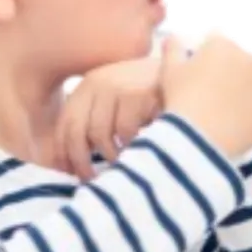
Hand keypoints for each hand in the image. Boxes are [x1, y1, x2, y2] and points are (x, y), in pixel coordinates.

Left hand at [57, 54, 161, 179]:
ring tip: (120, 166)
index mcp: (88, 85)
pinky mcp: (140, 94)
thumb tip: (70, 162)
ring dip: (109, 157)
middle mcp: (99, 82)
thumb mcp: (119, 99)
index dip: (64, 153)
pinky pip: (126, 133)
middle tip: (91, 180)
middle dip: (81, 161)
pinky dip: (130, 147)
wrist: (188, 71)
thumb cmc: (151, 95)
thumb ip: (97, 120)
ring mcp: (119, 86)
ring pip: (100, 135)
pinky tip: (139, 151)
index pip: (65, 124)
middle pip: (77, 131)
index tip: (71, 173)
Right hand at [161, 28, 251, 158]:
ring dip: (249, 87)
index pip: (218, 39)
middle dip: (231, 70)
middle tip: (217, 92)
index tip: (202, 70)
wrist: (200, 139)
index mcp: (224, 43)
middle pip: (242, 59)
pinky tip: (244, 119)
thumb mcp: (169, 70)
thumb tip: (177, 37)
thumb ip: (174, 47)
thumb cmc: (181, 101)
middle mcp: (251, 56)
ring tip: (231, 107)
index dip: (208, 53)